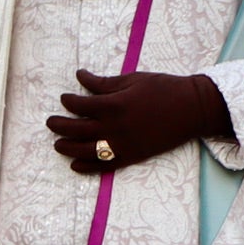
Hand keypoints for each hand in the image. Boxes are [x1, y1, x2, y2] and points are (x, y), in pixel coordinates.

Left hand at [49, 70, 233, 176]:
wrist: (193, 109)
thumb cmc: (164, 89)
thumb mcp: (132, 79)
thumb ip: (103, 83)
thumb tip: (80, 77)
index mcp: (113, 105)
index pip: (79, 105)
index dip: (68, 101)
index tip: (64, 98)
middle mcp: (114, 128)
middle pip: (76, 130)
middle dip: (59, 126)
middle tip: (50, 122)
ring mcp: (122, 145)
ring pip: (85, 150)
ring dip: (67, 148)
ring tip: (57, 144)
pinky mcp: (132, 156)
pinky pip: (104, 166)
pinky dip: (87, 167)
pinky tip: (75, 165)